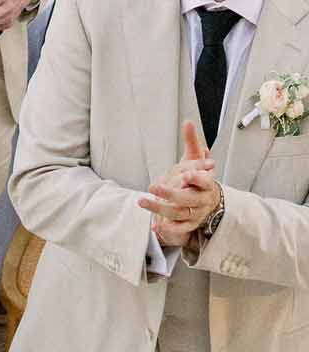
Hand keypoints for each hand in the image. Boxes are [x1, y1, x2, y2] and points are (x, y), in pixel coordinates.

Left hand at [139, 120, 219, 241]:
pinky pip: (180, 229)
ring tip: (143, 201)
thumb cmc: (199, 177)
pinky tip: (153, 227)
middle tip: (153, 187)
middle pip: (188, 199)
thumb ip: (191, 142)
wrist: (209, 200)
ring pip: (180, 213)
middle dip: (171, 193)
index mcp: (207, 183)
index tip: (186, 174)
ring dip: (161, 209)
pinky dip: (168, 229)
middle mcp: (203, 200)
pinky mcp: (190, 225)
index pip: (204, 181)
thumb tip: (188, 122)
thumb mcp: (196, 158)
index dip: (196, 178)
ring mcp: (197, 214)